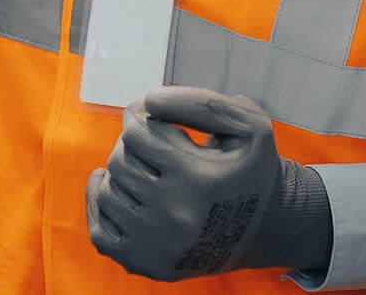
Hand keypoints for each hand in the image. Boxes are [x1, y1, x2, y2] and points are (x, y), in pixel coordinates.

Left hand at [86, 87, 329, 279]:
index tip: (150, 116)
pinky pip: (100, 233)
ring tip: (142, 166)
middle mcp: (179, 217)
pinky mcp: (149, 265)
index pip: (137, 133)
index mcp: (202, 180)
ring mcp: (160, 246)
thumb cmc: (250, 169)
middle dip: (131, 143)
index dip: (140, 116)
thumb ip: (200, 102)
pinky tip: (113, 187)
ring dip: (120, 173)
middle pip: (120, 160)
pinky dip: (100, 207)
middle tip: (148, 142)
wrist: (265, 228)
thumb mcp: (248, 125)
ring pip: (108, 191)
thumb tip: (149, 100)